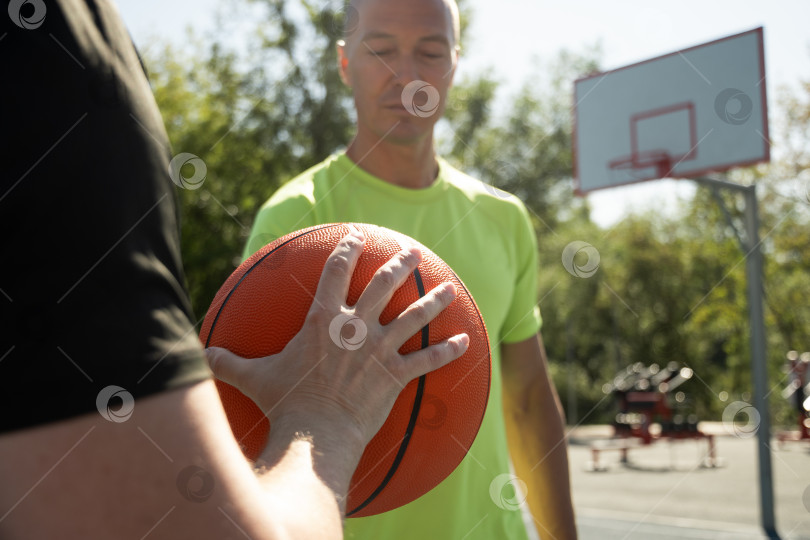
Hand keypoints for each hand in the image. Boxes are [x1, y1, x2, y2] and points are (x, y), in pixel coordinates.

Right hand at [205, 227, 468, 448]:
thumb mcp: (253, 377)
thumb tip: (197, 353)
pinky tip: (464, 341)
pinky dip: (447, 351)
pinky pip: (427, 360)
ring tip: (446, 287)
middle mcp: (355, 327)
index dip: (346, 251)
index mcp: (323, 320)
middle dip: (398, 264)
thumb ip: (227, 361)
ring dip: (432, 300)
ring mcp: (379, 350)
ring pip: (413, 316)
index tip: (355, 238)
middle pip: (383, 285)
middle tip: (412, 251)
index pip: (335, 273)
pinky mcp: (396, 375)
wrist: (316, 434)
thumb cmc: (285, 404)